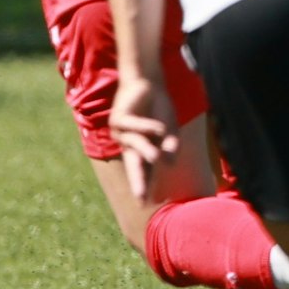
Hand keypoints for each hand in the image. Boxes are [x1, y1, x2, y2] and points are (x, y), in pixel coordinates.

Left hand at [109, 75, 180, 202]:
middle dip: (138, 182)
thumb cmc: (159, 108)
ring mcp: (121, 132)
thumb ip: (170, 146)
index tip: (144, 204)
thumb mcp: (170, 130)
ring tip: (156, 155)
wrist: (149, 84)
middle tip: (140, 199)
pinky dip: (147, 127)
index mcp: (143, 149)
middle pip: (134, 166)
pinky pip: (134, 128)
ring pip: (136, 147)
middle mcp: (130, 144)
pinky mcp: (118, 119)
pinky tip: (159, 127)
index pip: (146, 170)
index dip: (146, 185)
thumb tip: (167, 164)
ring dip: (147, 150)